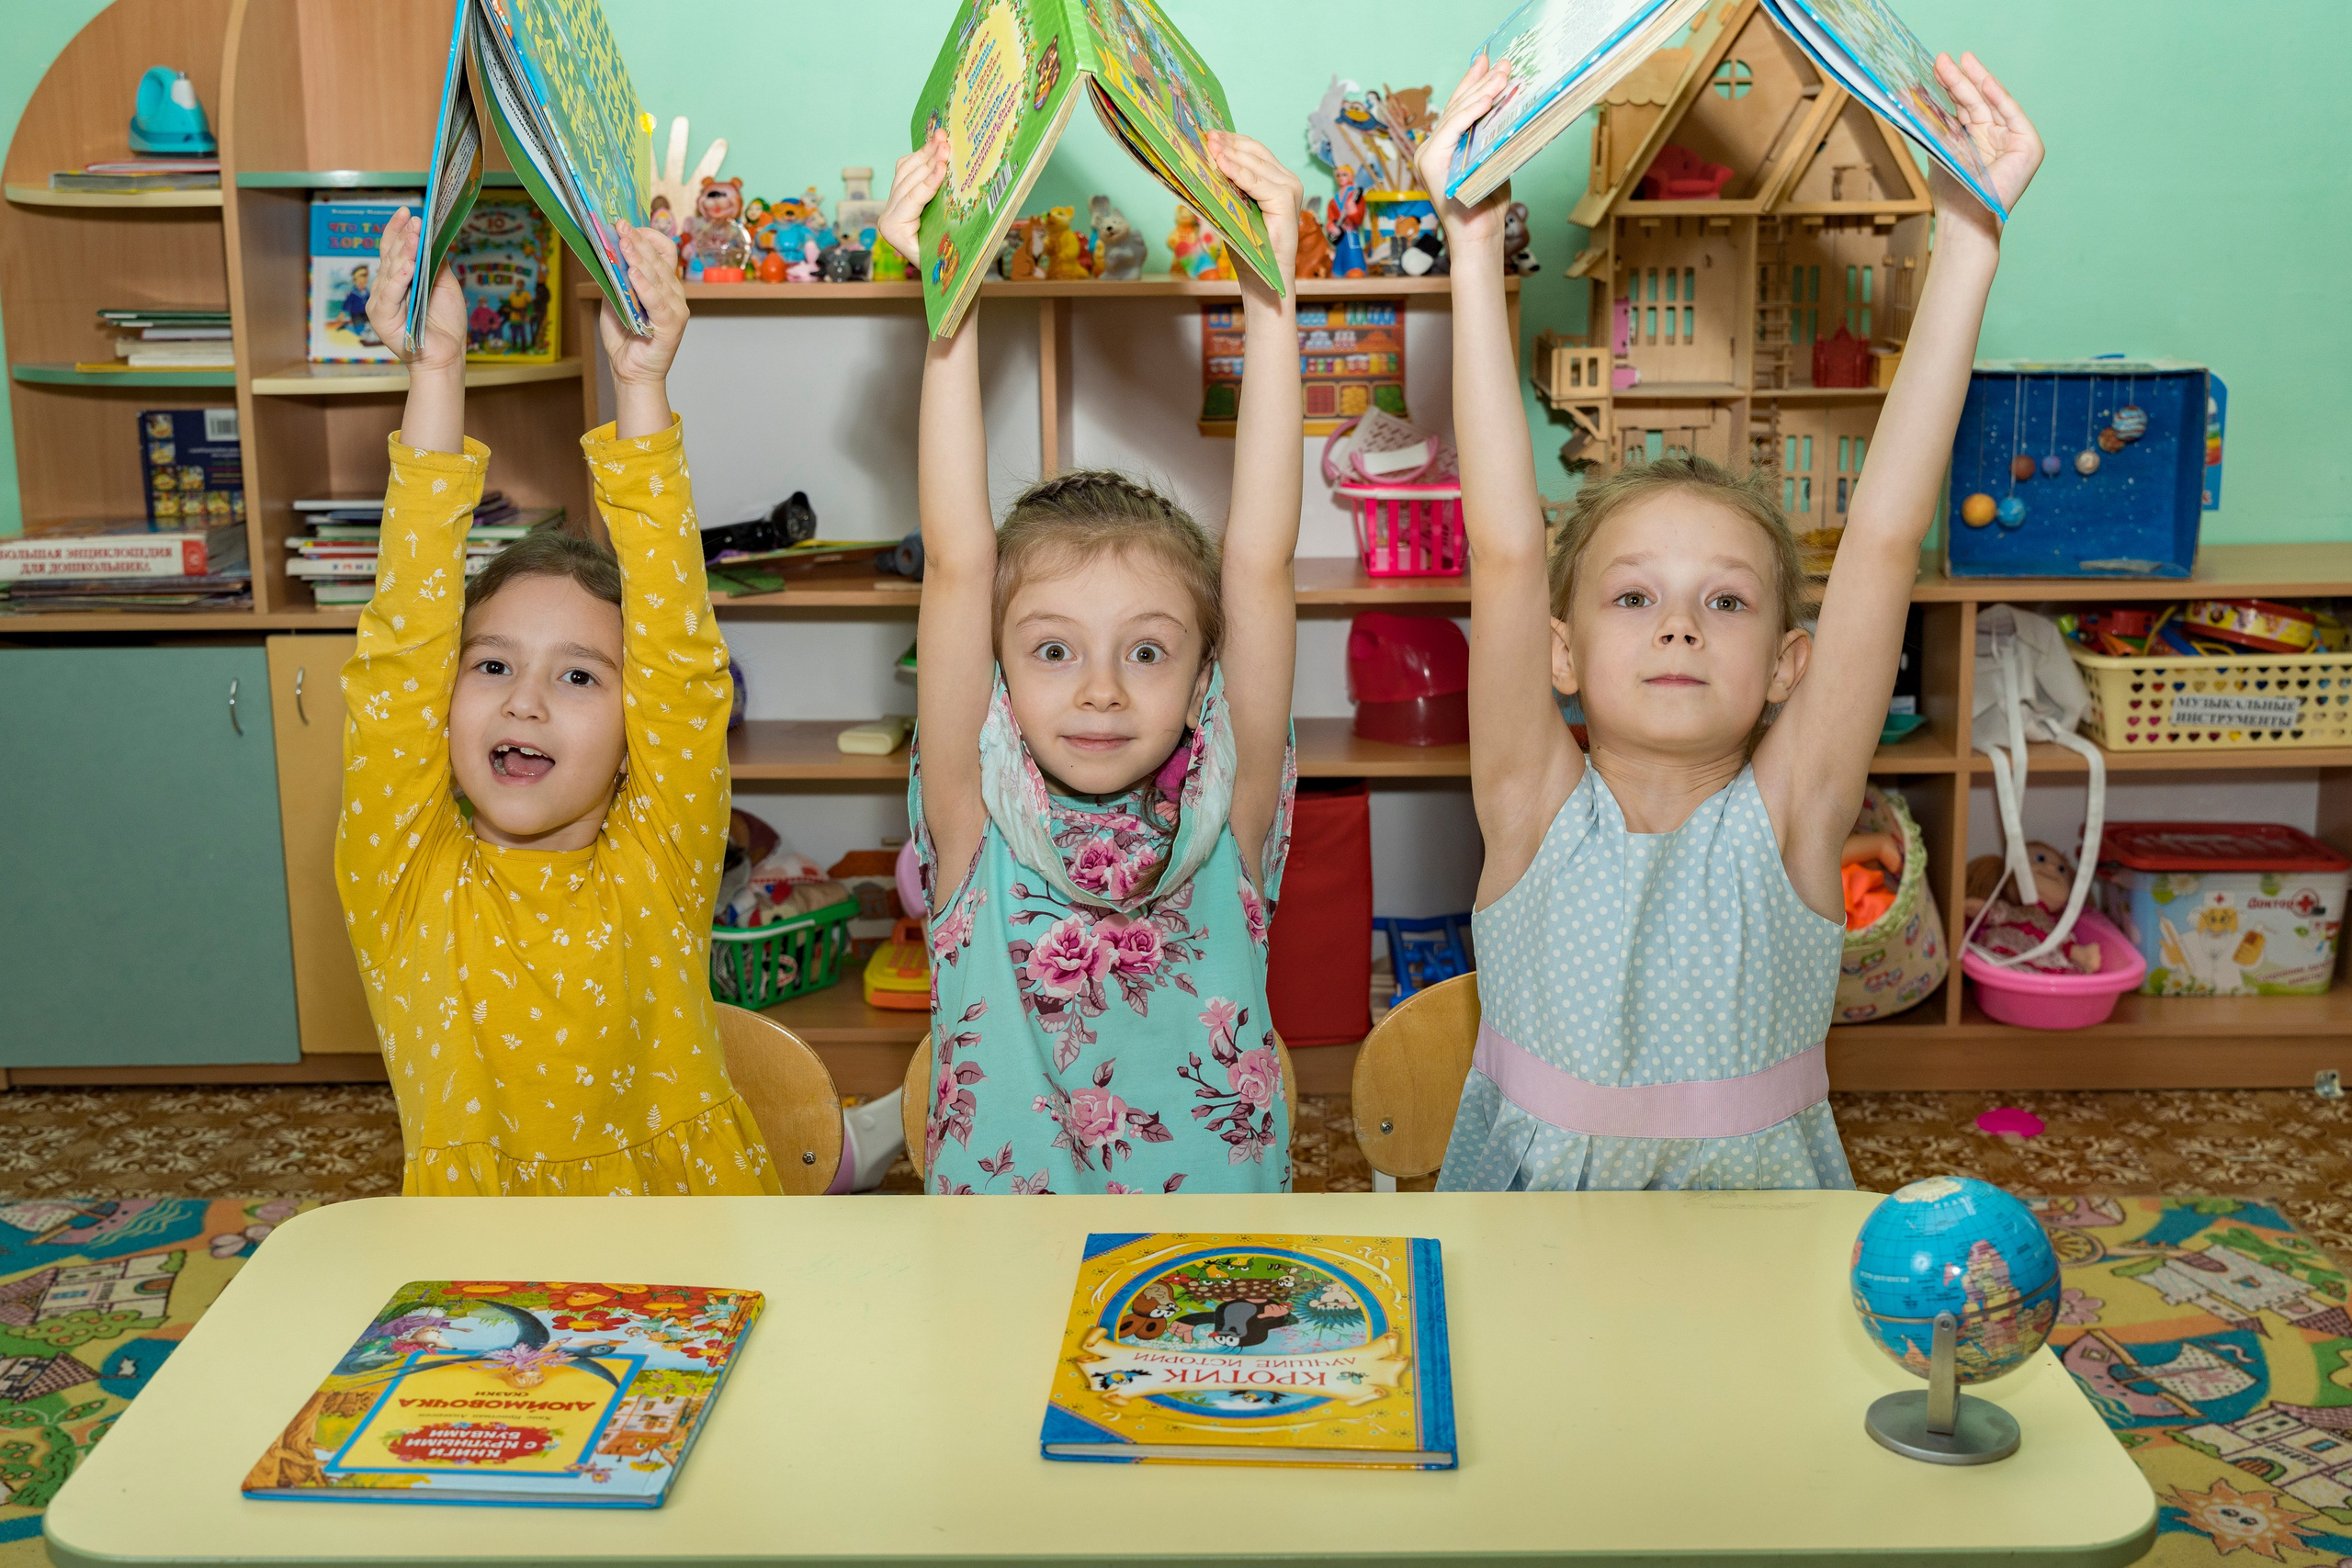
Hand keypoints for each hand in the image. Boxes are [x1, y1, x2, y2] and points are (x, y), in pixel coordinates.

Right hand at [368, 208, 465, 372]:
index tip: (407, 212)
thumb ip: (436, 262)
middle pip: (391, 256)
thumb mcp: (445, 284)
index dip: (398, 229)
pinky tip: (409, 265)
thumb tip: (433, 236)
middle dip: (403, 237)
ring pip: (390, 271)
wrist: (447, 354)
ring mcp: (382, 301)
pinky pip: (391, 293)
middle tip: (414, 221)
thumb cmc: (446, 322)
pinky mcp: (381, 316)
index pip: (393, 248)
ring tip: (414, 237)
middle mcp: (387, 287)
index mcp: (399, 278)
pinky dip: (400, 278)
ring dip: (402, 253)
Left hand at [599, 221, 689, 387]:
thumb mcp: (616, 299)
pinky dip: (645, 287)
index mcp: (664, 285)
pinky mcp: (671, 326)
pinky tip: (633, 274)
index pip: (663, 251)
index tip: (626, 225)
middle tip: (620, 225)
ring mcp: (676, 310)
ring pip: (658, 277)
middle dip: (638, 241)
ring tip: (624, 243)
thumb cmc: (625, 338)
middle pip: (659, 260)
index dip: (647, 236)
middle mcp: (674, 294)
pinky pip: (657, 302)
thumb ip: (616, 279)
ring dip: (639, 258)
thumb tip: (603, 252)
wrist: (631, 372)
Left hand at [878, 131, 948, 264]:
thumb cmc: (948, 267)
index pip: (912, 199)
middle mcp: (888, 216)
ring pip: (905, 171)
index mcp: (894, 231)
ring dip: (926, 152)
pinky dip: (920, 155)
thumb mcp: (948, 250)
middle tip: (946, 143)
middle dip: (929, 160)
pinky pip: (906, 169)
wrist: (942, 276)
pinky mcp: (899, 196)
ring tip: (943, 137)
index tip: (944, 165)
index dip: (929, 181)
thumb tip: (960, 207)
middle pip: (908, 180)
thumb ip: (947, 228)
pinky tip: (935, 144)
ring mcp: (891, 205)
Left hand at [1205, 130, 1302, 287]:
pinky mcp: (1285, 200)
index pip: (1254, 150)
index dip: (1231, 140)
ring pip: (1256, 163)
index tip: (1209, 134)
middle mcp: (1288, 180)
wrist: (1264, 277)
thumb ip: (1227, 185)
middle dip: (1229, 142)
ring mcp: (1289, 189)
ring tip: (1210, 146)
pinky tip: (1221, 164)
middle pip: (1256, 151)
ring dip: (1230, 153)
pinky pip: (1257, 182)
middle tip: (1206, 136)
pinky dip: (1238, 173)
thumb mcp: (1233, 207)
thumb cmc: (1248, 246)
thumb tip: (1203, 162)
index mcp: (1277, 179)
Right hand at [1415, 55, 1513, 251]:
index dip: (1475, 83)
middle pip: (1457, 106)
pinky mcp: (1430, 162)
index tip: (1492, 64)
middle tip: (1504, 63)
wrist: (1479, 235)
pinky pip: (1452, 129)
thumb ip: (1491, 135)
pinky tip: (1487, 98)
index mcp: (1444, 146)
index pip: (1459, 108)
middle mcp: (1431, 147)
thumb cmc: (1487, 203)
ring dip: (1482, 91)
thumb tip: (1508, 104)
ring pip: (1456, 113)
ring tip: (1503, 74)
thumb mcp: (1493, 159)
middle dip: (1482, 81)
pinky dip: (1470, 112)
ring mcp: (1428, 154)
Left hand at [1935, 51, 2041, 218]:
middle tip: (1943, 59)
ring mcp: (2013, 141)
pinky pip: (2013, 114)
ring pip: (1992, 104)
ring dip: (1976, 81)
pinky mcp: (2029, 147)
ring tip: (1960, 61)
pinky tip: (1984, 81)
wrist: (1965, 221)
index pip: (1964, 107)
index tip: (1935, 68)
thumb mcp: (1939, 148)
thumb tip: (1910, 94)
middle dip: (1960, 79)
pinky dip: (2000, 97)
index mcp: (1976, 139)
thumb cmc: (1952, 193)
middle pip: (1977, 101)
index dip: (1951, 87)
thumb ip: (1933, 122)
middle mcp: (1996, 137)